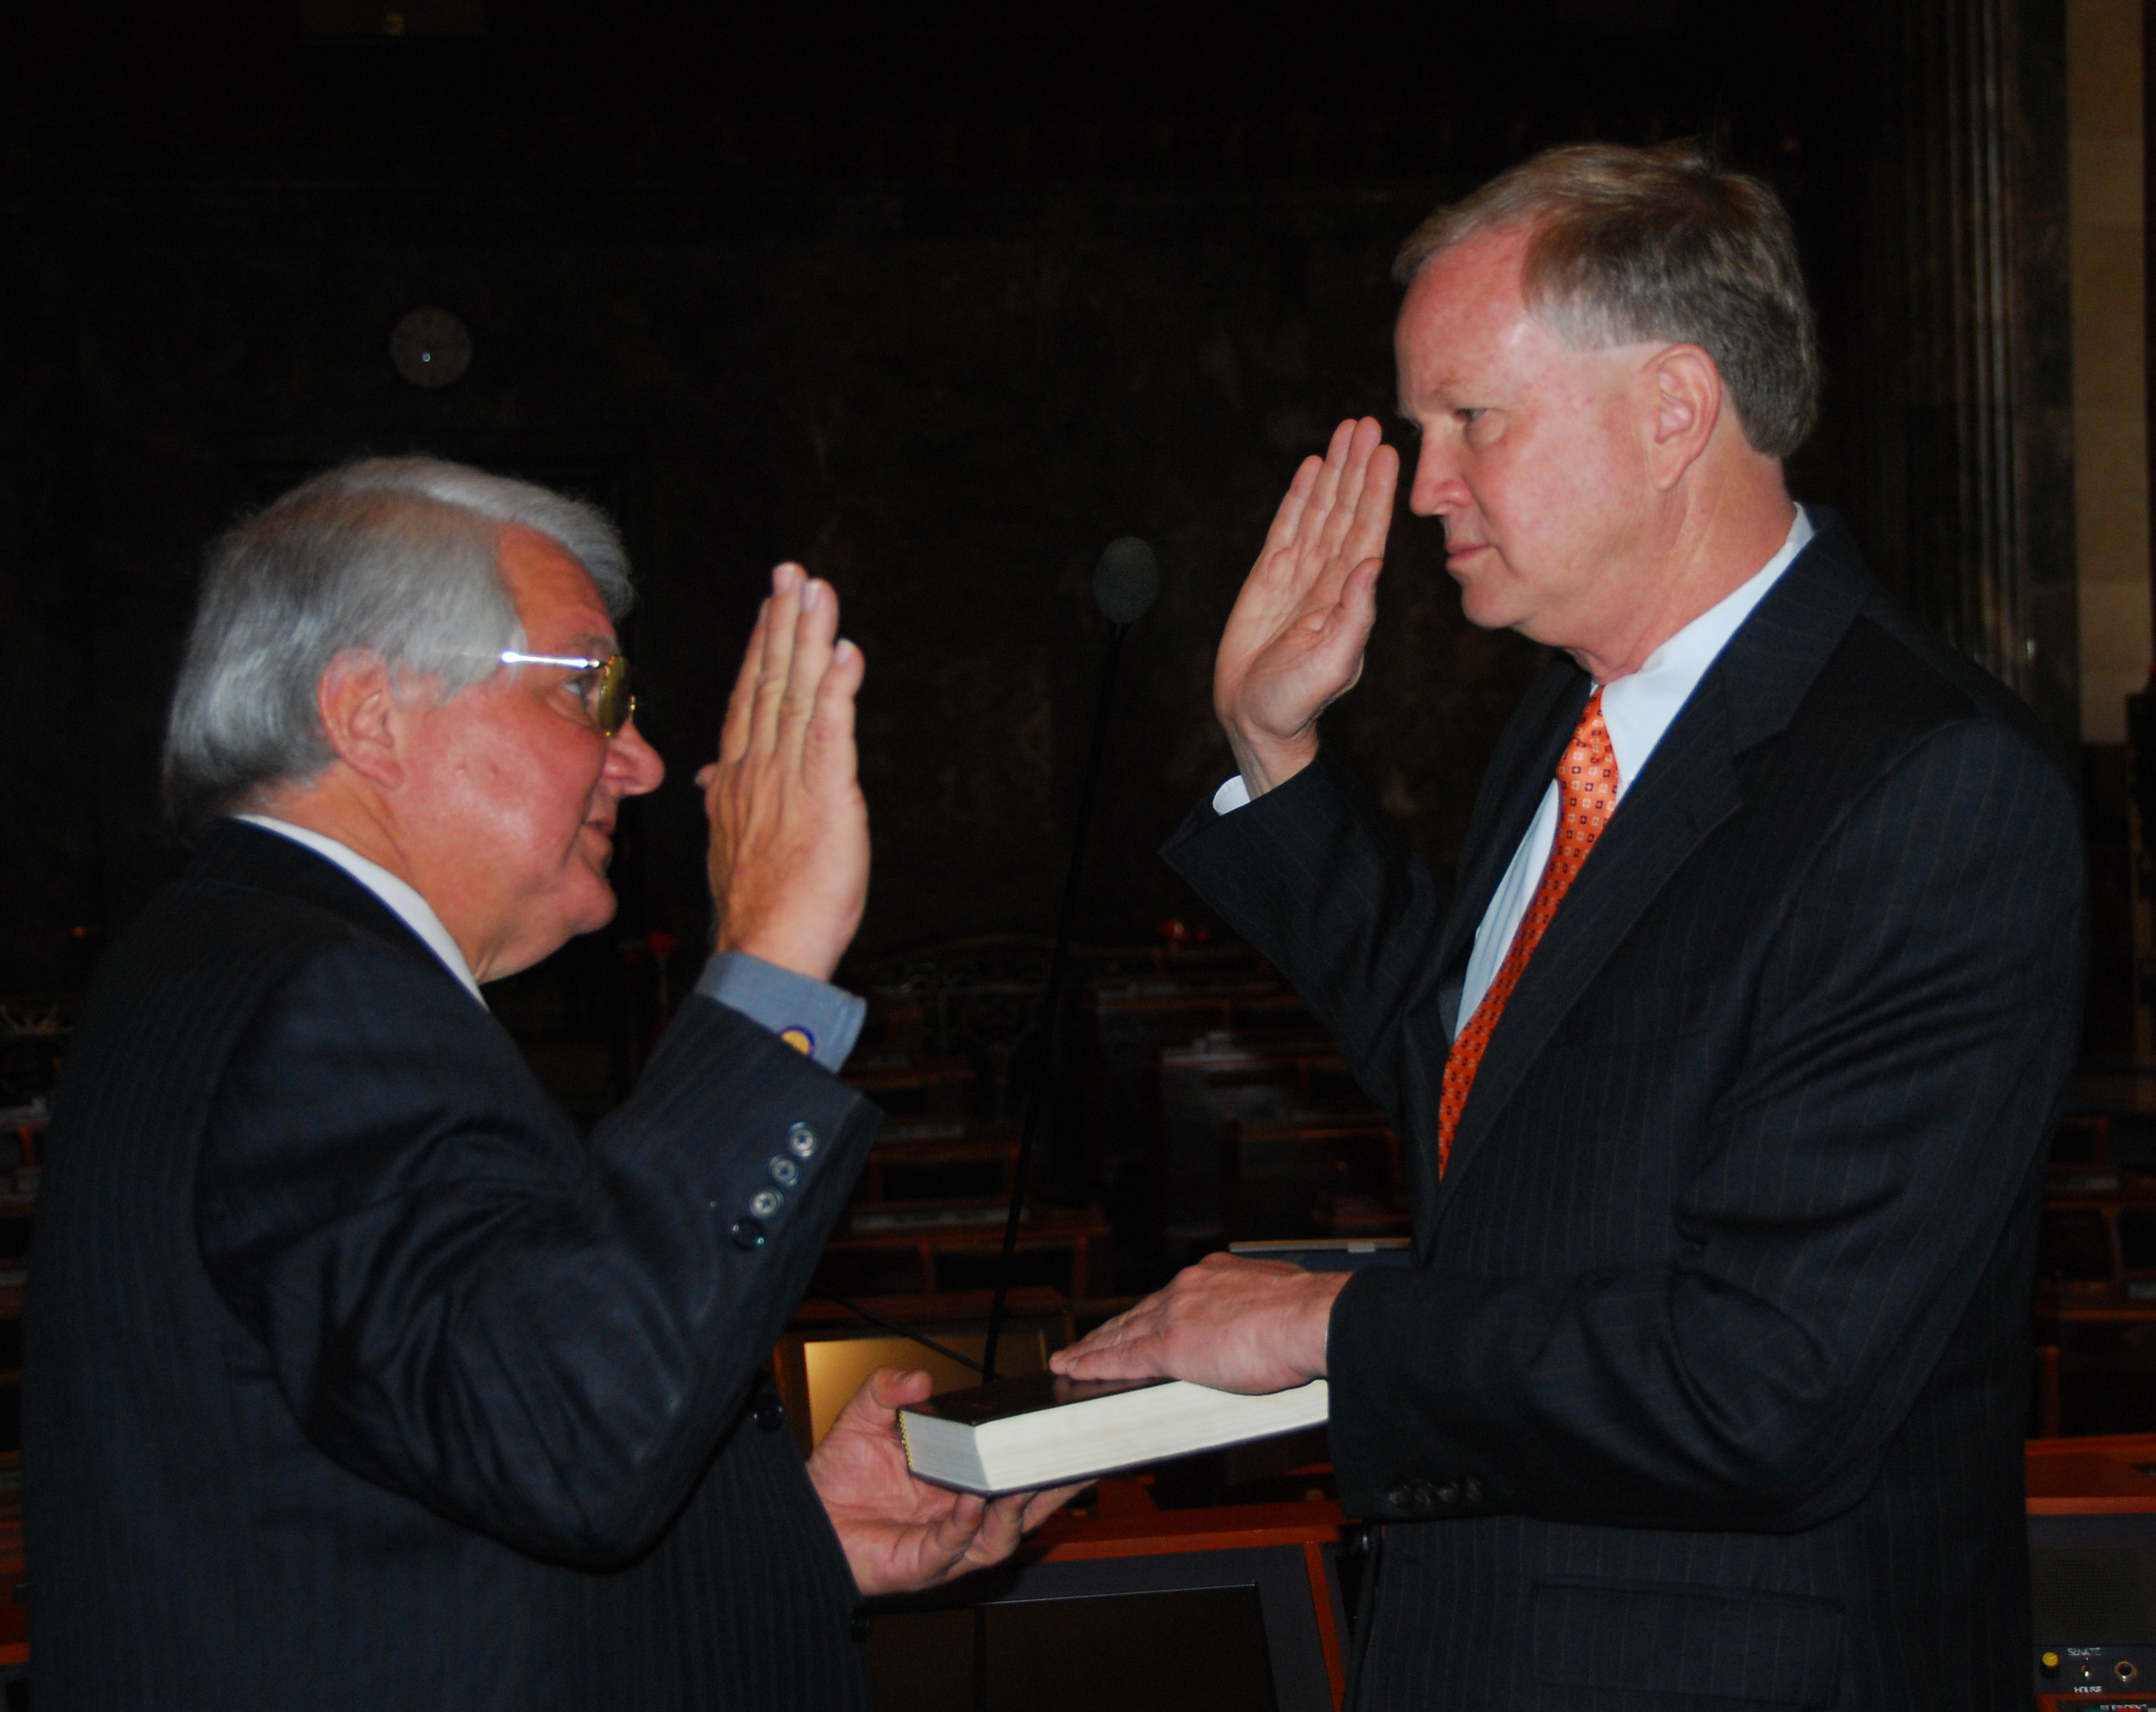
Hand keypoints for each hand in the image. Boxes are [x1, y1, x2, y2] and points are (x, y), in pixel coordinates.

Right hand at [698, 563, 868, 981]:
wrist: (764, 949)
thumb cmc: (756, 906)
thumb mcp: (731, 844)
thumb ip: (724, 801)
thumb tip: (708, 778)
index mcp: (736, 779)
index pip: (748, 700)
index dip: (762, 648)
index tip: (772, 605)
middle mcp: (757, 769)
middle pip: (769, 681)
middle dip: (782, 622)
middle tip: (792, 571)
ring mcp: (788, 780)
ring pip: (796, 694)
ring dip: (809, 638)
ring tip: (816, 591)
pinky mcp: (824, 797)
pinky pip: (830, 734)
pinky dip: (837, 690)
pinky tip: (845, 653)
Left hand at [807, 1368, 1082, 1597]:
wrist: (802, 1517)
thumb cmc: (839, 1475)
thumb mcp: (864, 1419)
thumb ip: (888, 1390)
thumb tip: (919, 1378)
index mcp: (960, 1482)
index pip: (1014, 1473)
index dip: (1044, 1458)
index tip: (1069, 1432)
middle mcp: (961, 1517)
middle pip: (1024, 1508)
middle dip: (1054, 1489)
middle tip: (1077, 1460)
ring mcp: (945, 1545)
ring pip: (999, 1537)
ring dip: (1016, 1512)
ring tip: (1022, 1482)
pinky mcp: (920, 1564)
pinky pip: (953, 1547)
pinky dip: (967, 1524)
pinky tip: (973, 1501)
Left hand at [1048, 1253, 1349, 1392]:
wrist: (1316, 1319)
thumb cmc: (1312, 1316)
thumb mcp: (1280, 1298)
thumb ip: (1259, 1310)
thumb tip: (1268, 1322)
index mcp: (1215, 1274)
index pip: (1168, 1298)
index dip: (1145, 1313)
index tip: (1133, 1322)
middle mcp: (1189, 1287)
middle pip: (1137, 1313)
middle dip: (1110, 1330)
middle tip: (1086, 1342)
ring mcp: (1176, 1314)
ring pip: (1121, 1333)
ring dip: (1092, 1347)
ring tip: (1069, 1359)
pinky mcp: (1171, 1345)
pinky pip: (1122, 1357)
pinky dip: (1093, 1364)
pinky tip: (1074, 1369)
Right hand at [1214, 417, 1398, 794]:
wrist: (1254, 717)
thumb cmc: (1296, 701)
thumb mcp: (1332, 664)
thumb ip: (1354, 616)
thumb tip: (1371, 567)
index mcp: (1350, 595)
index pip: (1369, 531)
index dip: (1378, 491)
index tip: (1389, 453)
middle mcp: (1330, 577)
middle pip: (1347, 509)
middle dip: (1359, 467)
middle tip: (1369, 423)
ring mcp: (1300, 574)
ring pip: (1321, 510)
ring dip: (1335, 471)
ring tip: (1346, 431)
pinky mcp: (1269, 576)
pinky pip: (1288, 526)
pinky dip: (1301, 496)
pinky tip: (1312, 467)